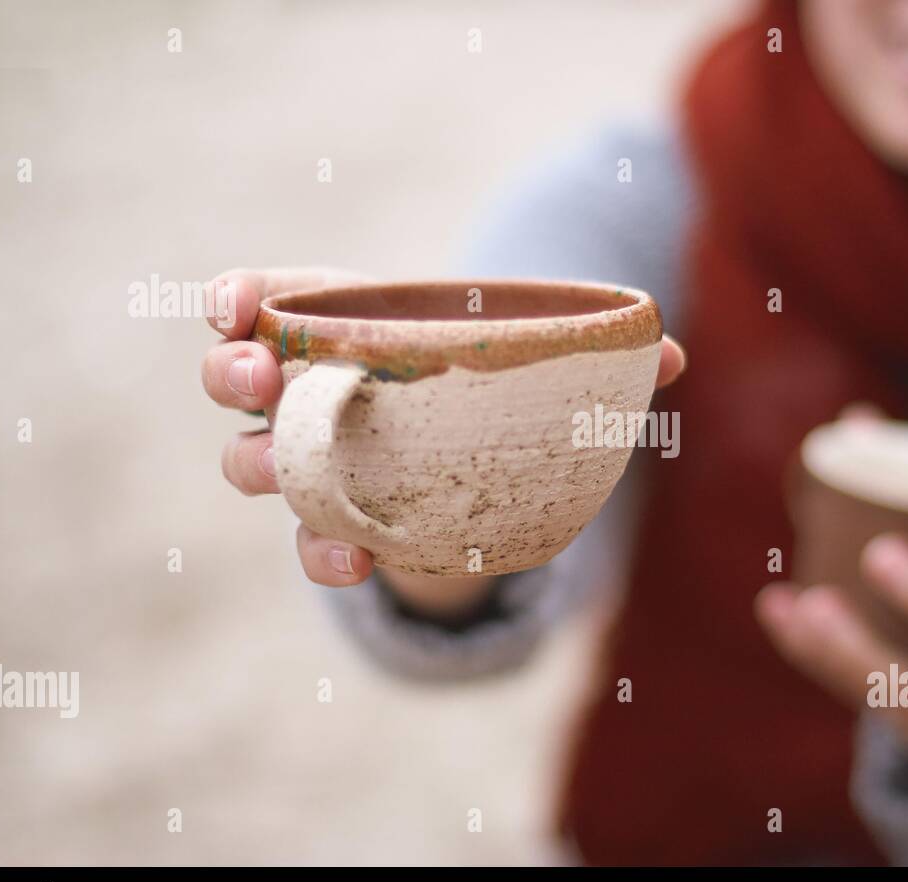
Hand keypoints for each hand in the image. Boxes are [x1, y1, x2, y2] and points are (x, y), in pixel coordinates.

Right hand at [202, 267, 686, 609]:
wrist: (467, 460)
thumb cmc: (482, 387)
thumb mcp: (521, 361)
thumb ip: (587, 354)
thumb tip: (672, 355)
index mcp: (341, 327)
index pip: (265, 299)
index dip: (236, 300)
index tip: (234, 307)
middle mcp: (307, 391)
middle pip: (237, 379)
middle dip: (235, 374)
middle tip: (263, 379)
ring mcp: (312, 461)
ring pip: (254, 461)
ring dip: (262, 465)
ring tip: (297, 477)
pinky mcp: (337, 523)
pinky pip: (311, 538)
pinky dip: (324, 550)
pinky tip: (357, 557)